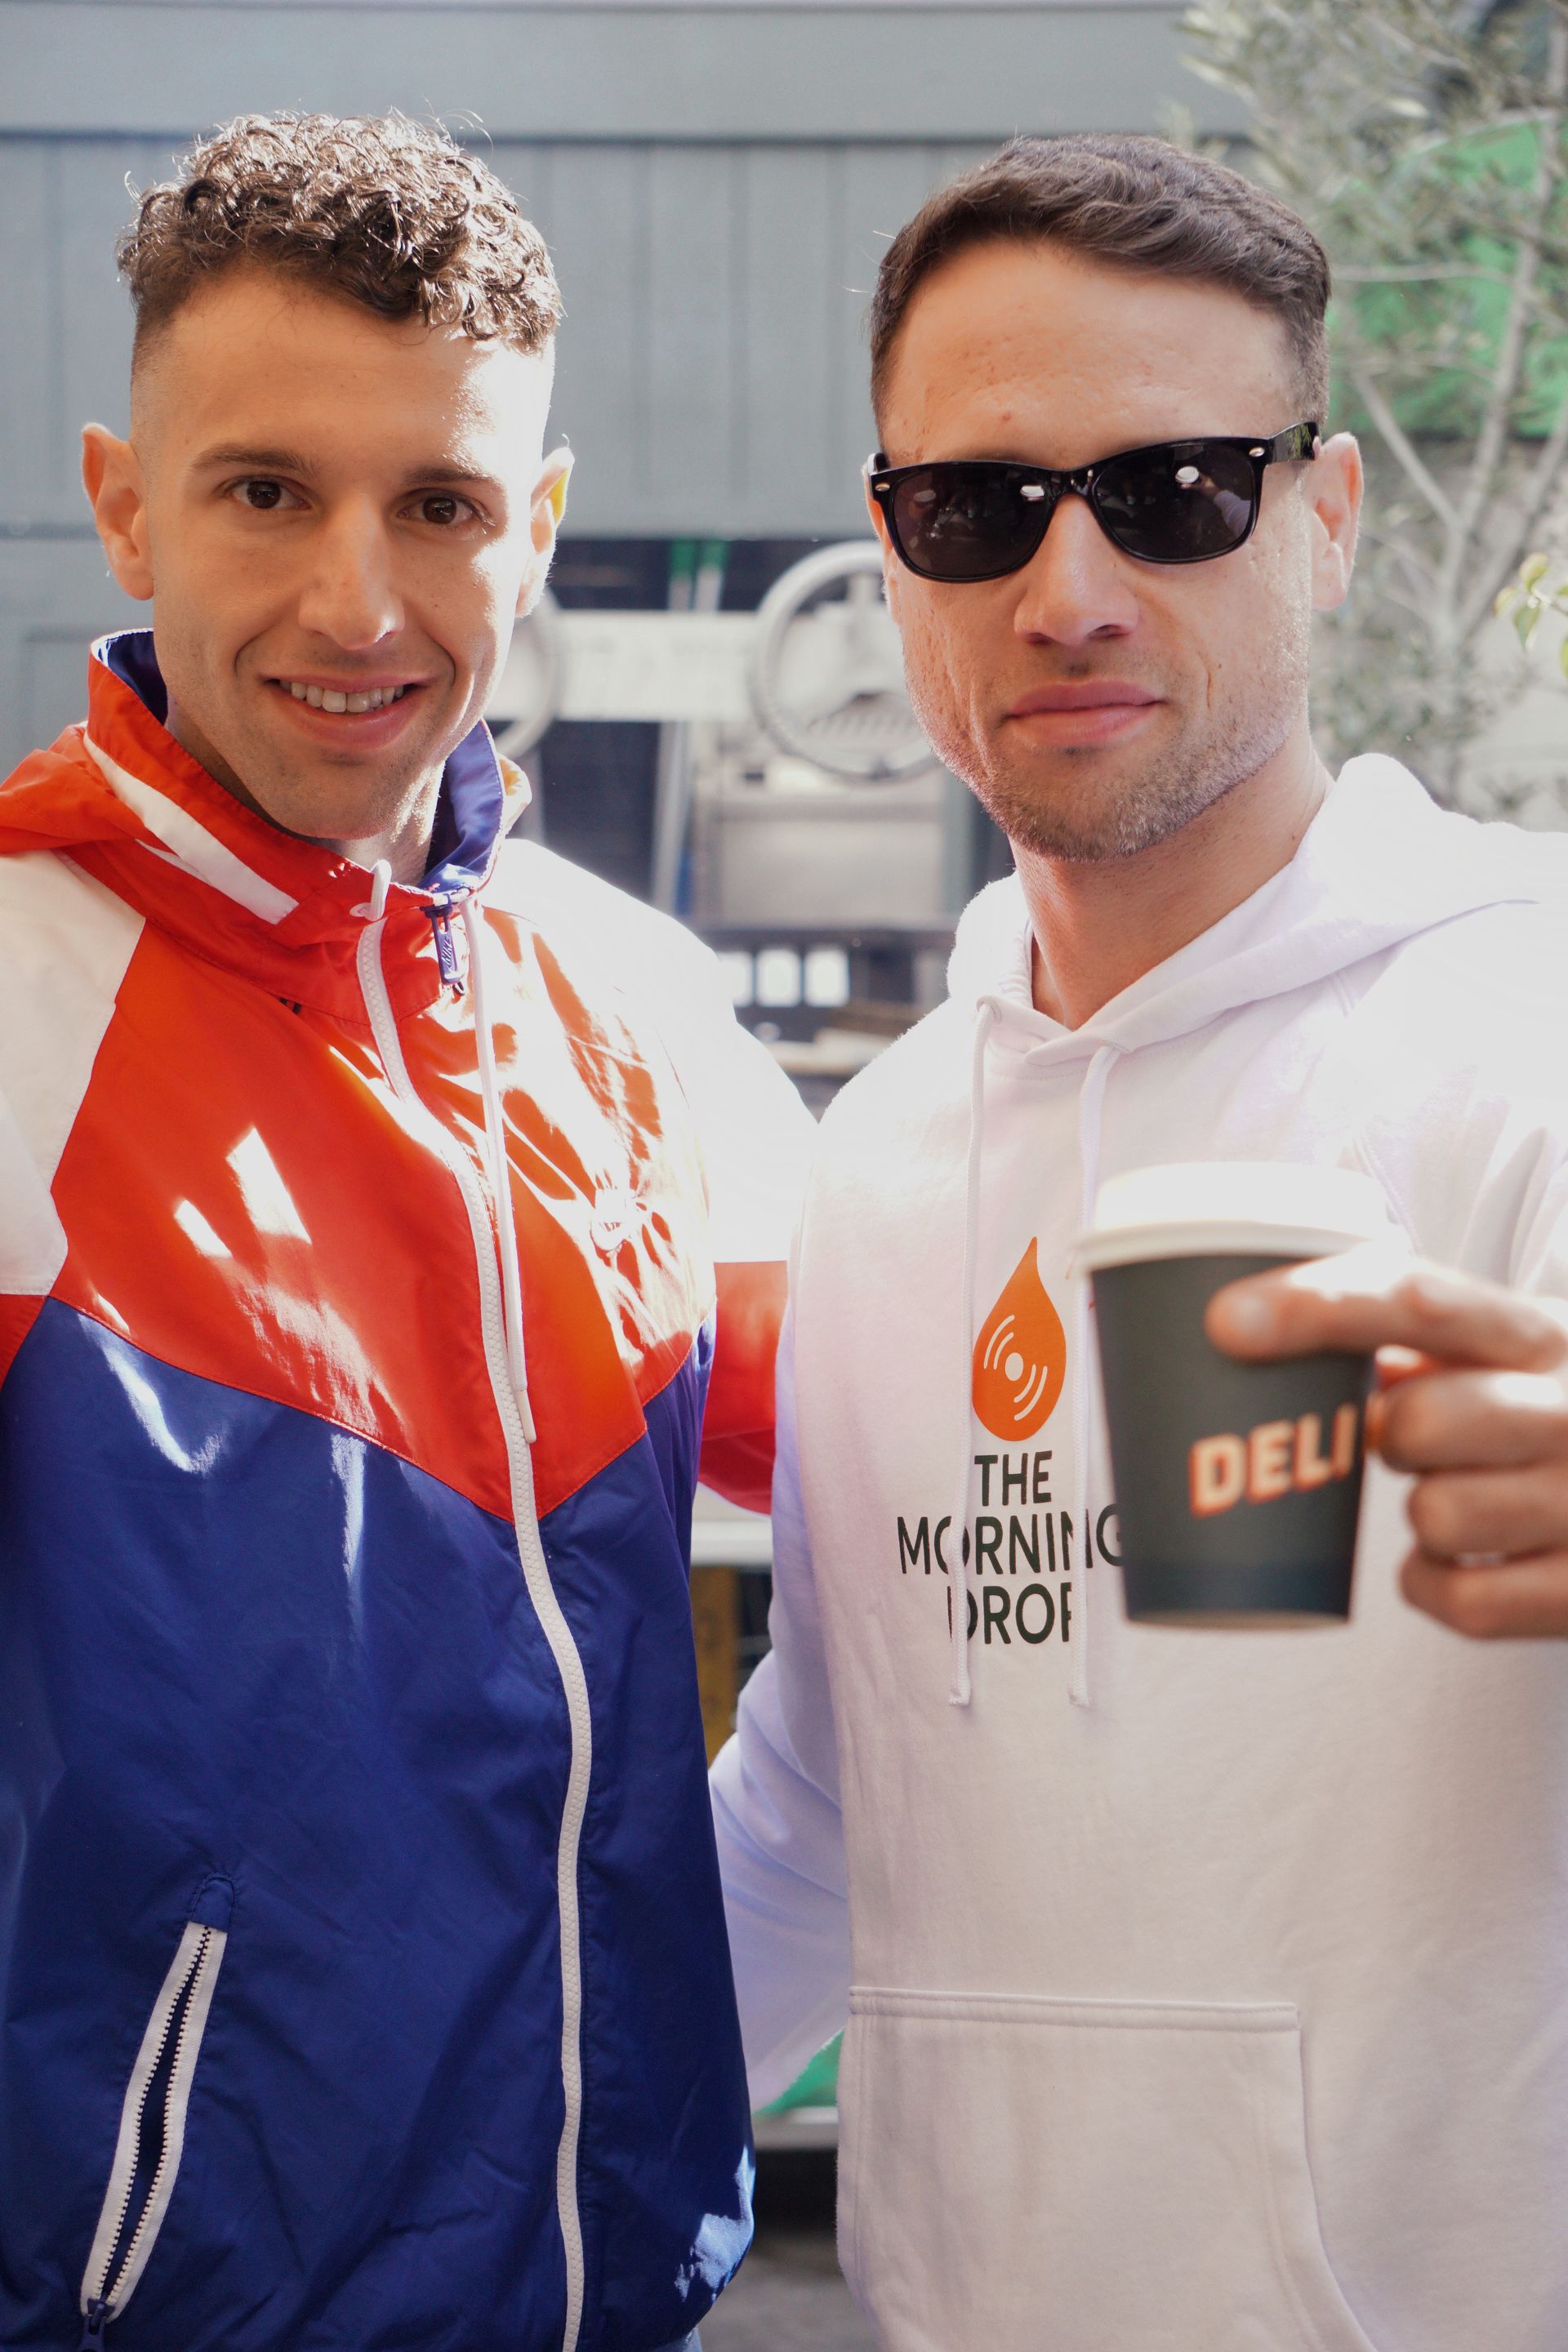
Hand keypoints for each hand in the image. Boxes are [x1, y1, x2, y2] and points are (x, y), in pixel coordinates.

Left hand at [1206, 1247, 1567, 1637]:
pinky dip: (1439, 1586)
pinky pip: (1463, 1602)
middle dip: (1395, 1438)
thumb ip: (1395, 1337)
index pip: (1415, 1298)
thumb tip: (1243, 1332)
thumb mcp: (1490, 1356)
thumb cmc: (1528, 1415)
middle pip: (1418, 1423)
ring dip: (1426, 1515)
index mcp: (1541, 1332)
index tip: (1225, 1321)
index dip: (1315, 1307)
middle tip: (1417, 1441)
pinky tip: (1463, 1560)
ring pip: (1438, 1517)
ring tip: (1461, 1493)